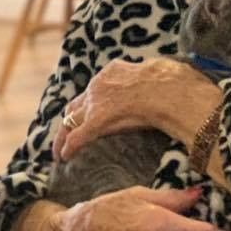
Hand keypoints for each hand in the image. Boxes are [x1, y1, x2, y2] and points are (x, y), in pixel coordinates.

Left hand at [54, 58, 218, 160]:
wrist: (170, 88)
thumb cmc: (172, 82)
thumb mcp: (156, 75)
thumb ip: (149, 82)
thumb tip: (164, 84)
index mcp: (112, 73)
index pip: (93, 90)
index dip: (87, 104)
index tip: (86, 114)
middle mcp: (98, 86)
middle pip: (75, 106)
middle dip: (69, 120)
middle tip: (64, 134)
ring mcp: (96, 104)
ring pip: (70, 120)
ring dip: (62, 136)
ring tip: (58, 151)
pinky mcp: (97, 121)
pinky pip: (76, 136)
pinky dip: (68, 147)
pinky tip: (63, 157)